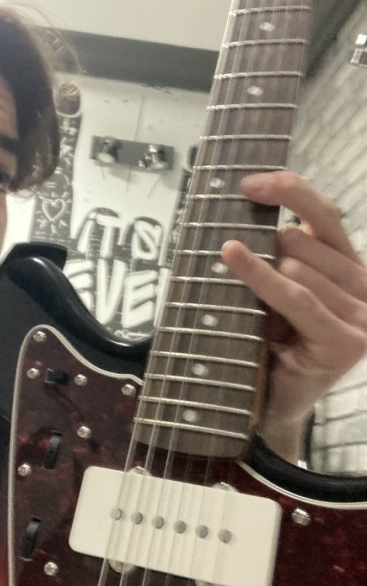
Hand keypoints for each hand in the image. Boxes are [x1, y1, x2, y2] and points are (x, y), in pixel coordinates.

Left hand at [221, 170, 366, 463]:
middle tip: (246, 280)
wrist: (277, 402)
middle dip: (265, 252)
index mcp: (351, 265)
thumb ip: (281, 251)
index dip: (288, 190)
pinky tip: (232, 256)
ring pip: (297, 265)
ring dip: (261, 278)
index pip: (325, 212)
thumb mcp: (277, 287)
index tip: (248, 183)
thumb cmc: (272, 340)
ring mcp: (363, 314)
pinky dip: (261, 275)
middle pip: (302, 238)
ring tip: (255, 310)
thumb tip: (249, 200)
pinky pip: (295, 295)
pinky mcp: (347, 340)